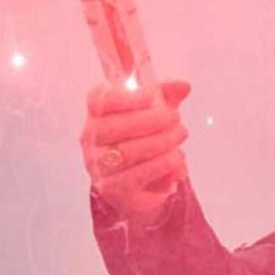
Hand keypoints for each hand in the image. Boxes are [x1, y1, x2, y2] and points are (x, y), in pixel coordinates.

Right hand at [81, 79, 191, 225]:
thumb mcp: (157, 113)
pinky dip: (162, 164)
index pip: (98, 101)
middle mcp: (91, 140)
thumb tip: (183, 86)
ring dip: (161, 141)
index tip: (151, 95)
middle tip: (175, 117)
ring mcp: (99, 166)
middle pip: (112, 126)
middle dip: (150, 120)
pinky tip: (177, 157)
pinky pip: (137, 175)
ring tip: (181, 134)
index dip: (124, 96)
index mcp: (97, 115)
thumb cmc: (145, 140)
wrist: (140, 187)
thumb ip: (167, 96)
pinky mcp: (113, 189)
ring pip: (127, 152)